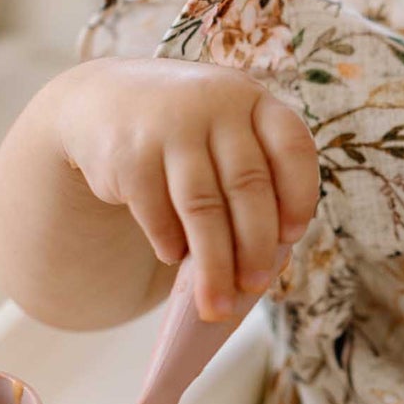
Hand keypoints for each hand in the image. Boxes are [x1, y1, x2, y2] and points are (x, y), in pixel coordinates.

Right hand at [55, 57, 318, 319]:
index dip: (299, 195)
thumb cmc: (189, 133)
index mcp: (254, 100)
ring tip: (216, 303)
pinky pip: (158, 213)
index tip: (294, 236)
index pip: (292, 147)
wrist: (105, 99)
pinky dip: (169, 244)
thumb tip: (271, 261)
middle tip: (256, 286)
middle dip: (255, 246)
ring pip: (202, 208)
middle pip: (248, 186)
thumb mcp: (227, 134)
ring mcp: (170, 127)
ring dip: (213, 265)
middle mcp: (215, 106)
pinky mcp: (130, 154)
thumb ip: (255, 179)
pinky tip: (174, 258)